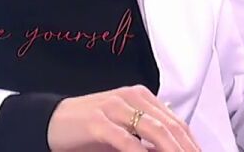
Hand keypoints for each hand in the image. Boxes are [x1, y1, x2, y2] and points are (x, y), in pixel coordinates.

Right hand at [46, 84, 200, 151]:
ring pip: (154, 130)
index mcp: (141, 97)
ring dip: (171, 150)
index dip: (192, 143)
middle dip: (186, 149)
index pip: (177, 122)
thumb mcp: (124, 133)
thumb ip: (148, 140)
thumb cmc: (89, 130)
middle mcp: (131, 97)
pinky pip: (125, 139)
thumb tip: (174, 149)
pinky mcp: (97, 121)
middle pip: (171, 126)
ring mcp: (114, 107)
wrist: (51, 122)